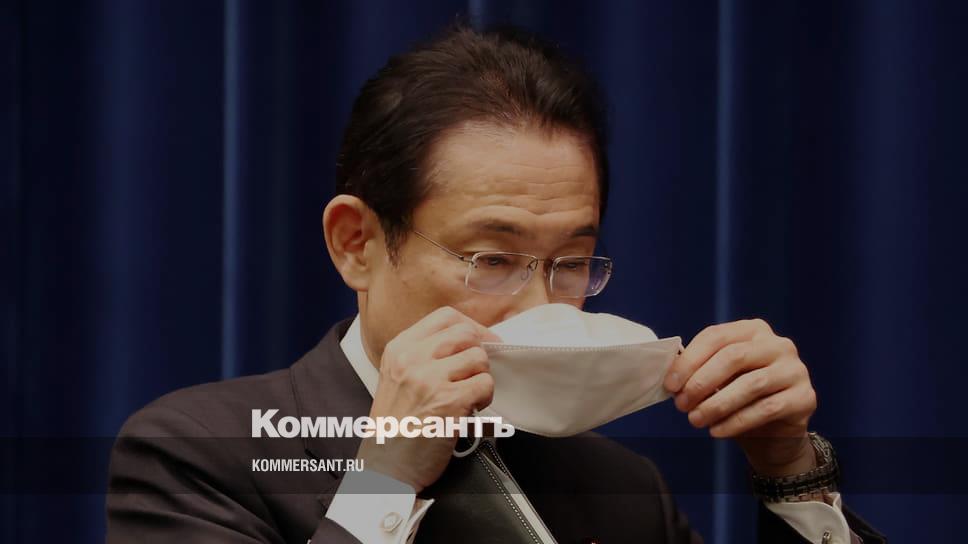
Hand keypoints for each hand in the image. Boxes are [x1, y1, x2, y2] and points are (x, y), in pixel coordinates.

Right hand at [356, 306, 498, 492]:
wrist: (385, 467)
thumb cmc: (395, 428)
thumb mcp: (396, 377)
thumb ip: (424, 355)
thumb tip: (467, 340)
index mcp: (399, 349)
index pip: (445, 317)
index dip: (469, 327)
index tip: (477, 341)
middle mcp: (413, 359)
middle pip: (466, 333)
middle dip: (480, 350)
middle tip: (478, 370)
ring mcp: (430, 379)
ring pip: (479, 358)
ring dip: (481, 377)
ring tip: (468, 395)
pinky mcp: (449, 402)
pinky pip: (485, 384)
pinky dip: (484, 398)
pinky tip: (470, 410)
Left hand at [663, 319, 817, 476]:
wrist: (773, 435)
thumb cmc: (739, 400)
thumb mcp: (718, 380)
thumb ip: (699, 371)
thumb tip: (672, 378)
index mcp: (753, 330)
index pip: (716, 336)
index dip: (689, 360)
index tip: (670, 385)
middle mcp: (778, 344)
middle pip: (733, 357)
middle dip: (701, 382)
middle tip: (681, 404)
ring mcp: (795, 370)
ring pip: (750, 384)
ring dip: (717, 404)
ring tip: (696, 420)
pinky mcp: (805, 397)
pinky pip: (767, 409)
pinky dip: (737, 421)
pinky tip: (717, 431)